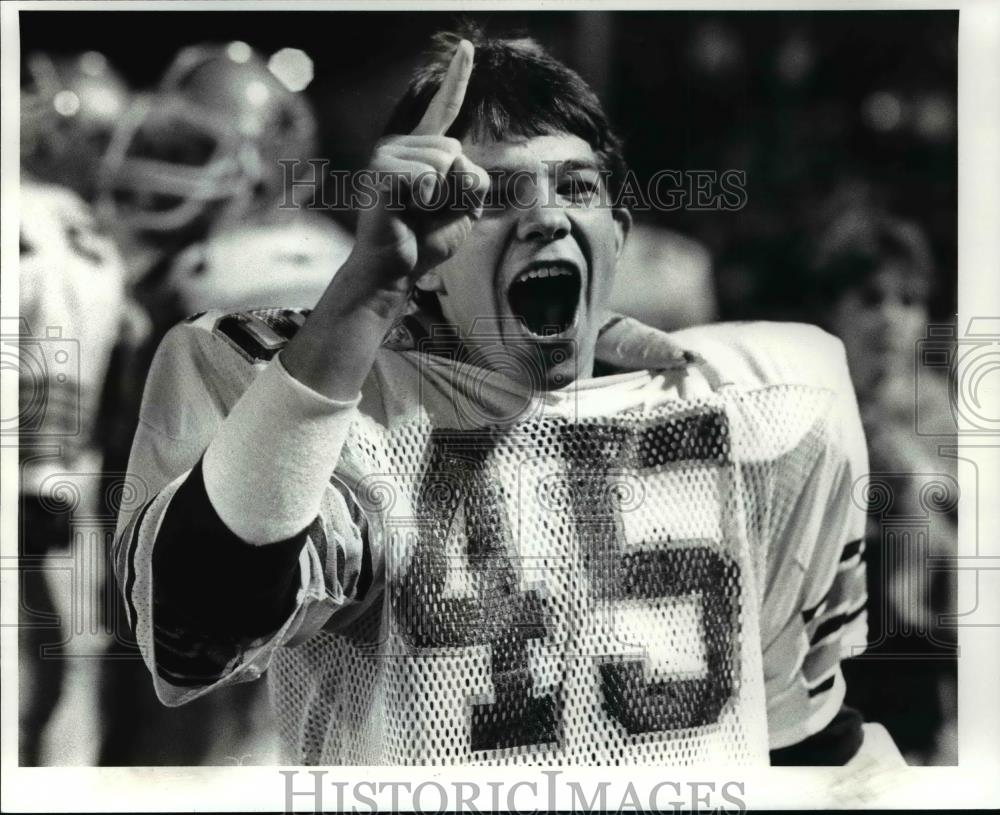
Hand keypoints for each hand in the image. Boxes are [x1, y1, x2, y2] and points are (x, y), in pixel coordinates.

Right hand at [353, 39, 488, 288]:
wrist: (396, 269)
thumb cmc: (425, 239)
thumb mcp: (465, 208)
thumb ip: (474, 178)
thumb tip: (457, 157)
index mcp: (421, 150)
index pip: (444, 109)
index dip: (457, 78)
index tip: (466, 47)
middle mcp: (400, 145)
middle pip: (455, 147)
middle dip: (456, 185)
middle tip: (429, 210)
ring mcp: (387, 154)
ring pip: (444, 159)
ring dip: (441, 193)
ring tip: (416, 211)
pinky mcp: (380, 171)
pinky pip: (428, 175)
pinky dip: (427, 199)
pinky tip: (406, 211)